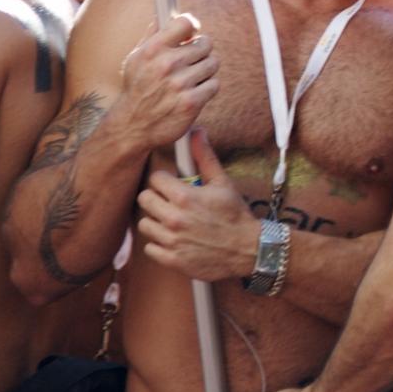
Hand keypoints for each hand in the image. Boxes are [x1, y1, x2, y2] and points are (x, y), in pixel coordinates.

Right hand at [114, 13, 218, 150]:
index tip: (192, 33)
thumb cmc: (137, 88)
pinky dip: (207, 88)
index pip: (185, 22)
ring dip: (206, 70)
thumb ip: (153, 36)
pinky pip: (214, 84)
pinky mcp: (192, 102)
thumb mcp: (136, 59)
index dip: (192, 27)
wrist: (133, 125)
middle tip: (192, 60)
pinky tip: (194, 91)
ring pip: (213, 63)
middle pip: (205, 43)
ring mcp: (180, 84)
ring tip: (192, 77)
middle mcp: (166, 64)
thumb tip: (165, 14)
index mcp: (152, 49)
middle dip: (201, 51)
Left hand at [137, 129, 254, 281]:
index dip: (164, 181)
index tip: (172, 186)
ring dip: (156, 222)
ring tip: (172, 222)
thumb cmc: (235, 214)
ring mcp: (171, 240)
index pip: (154, 179)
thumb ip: (204, 157)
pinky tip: (175, 239)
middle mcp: (174, 218)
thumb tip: (196, 132)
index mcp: (184, 197)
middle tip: (169, 203)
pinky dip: (159, 244)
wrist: (248, 249)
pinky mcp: (171, 259)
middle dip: (156, 199)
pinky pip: (149, 248)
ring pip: (144, 224)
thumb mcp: (222, 183)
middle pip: (144, 200)